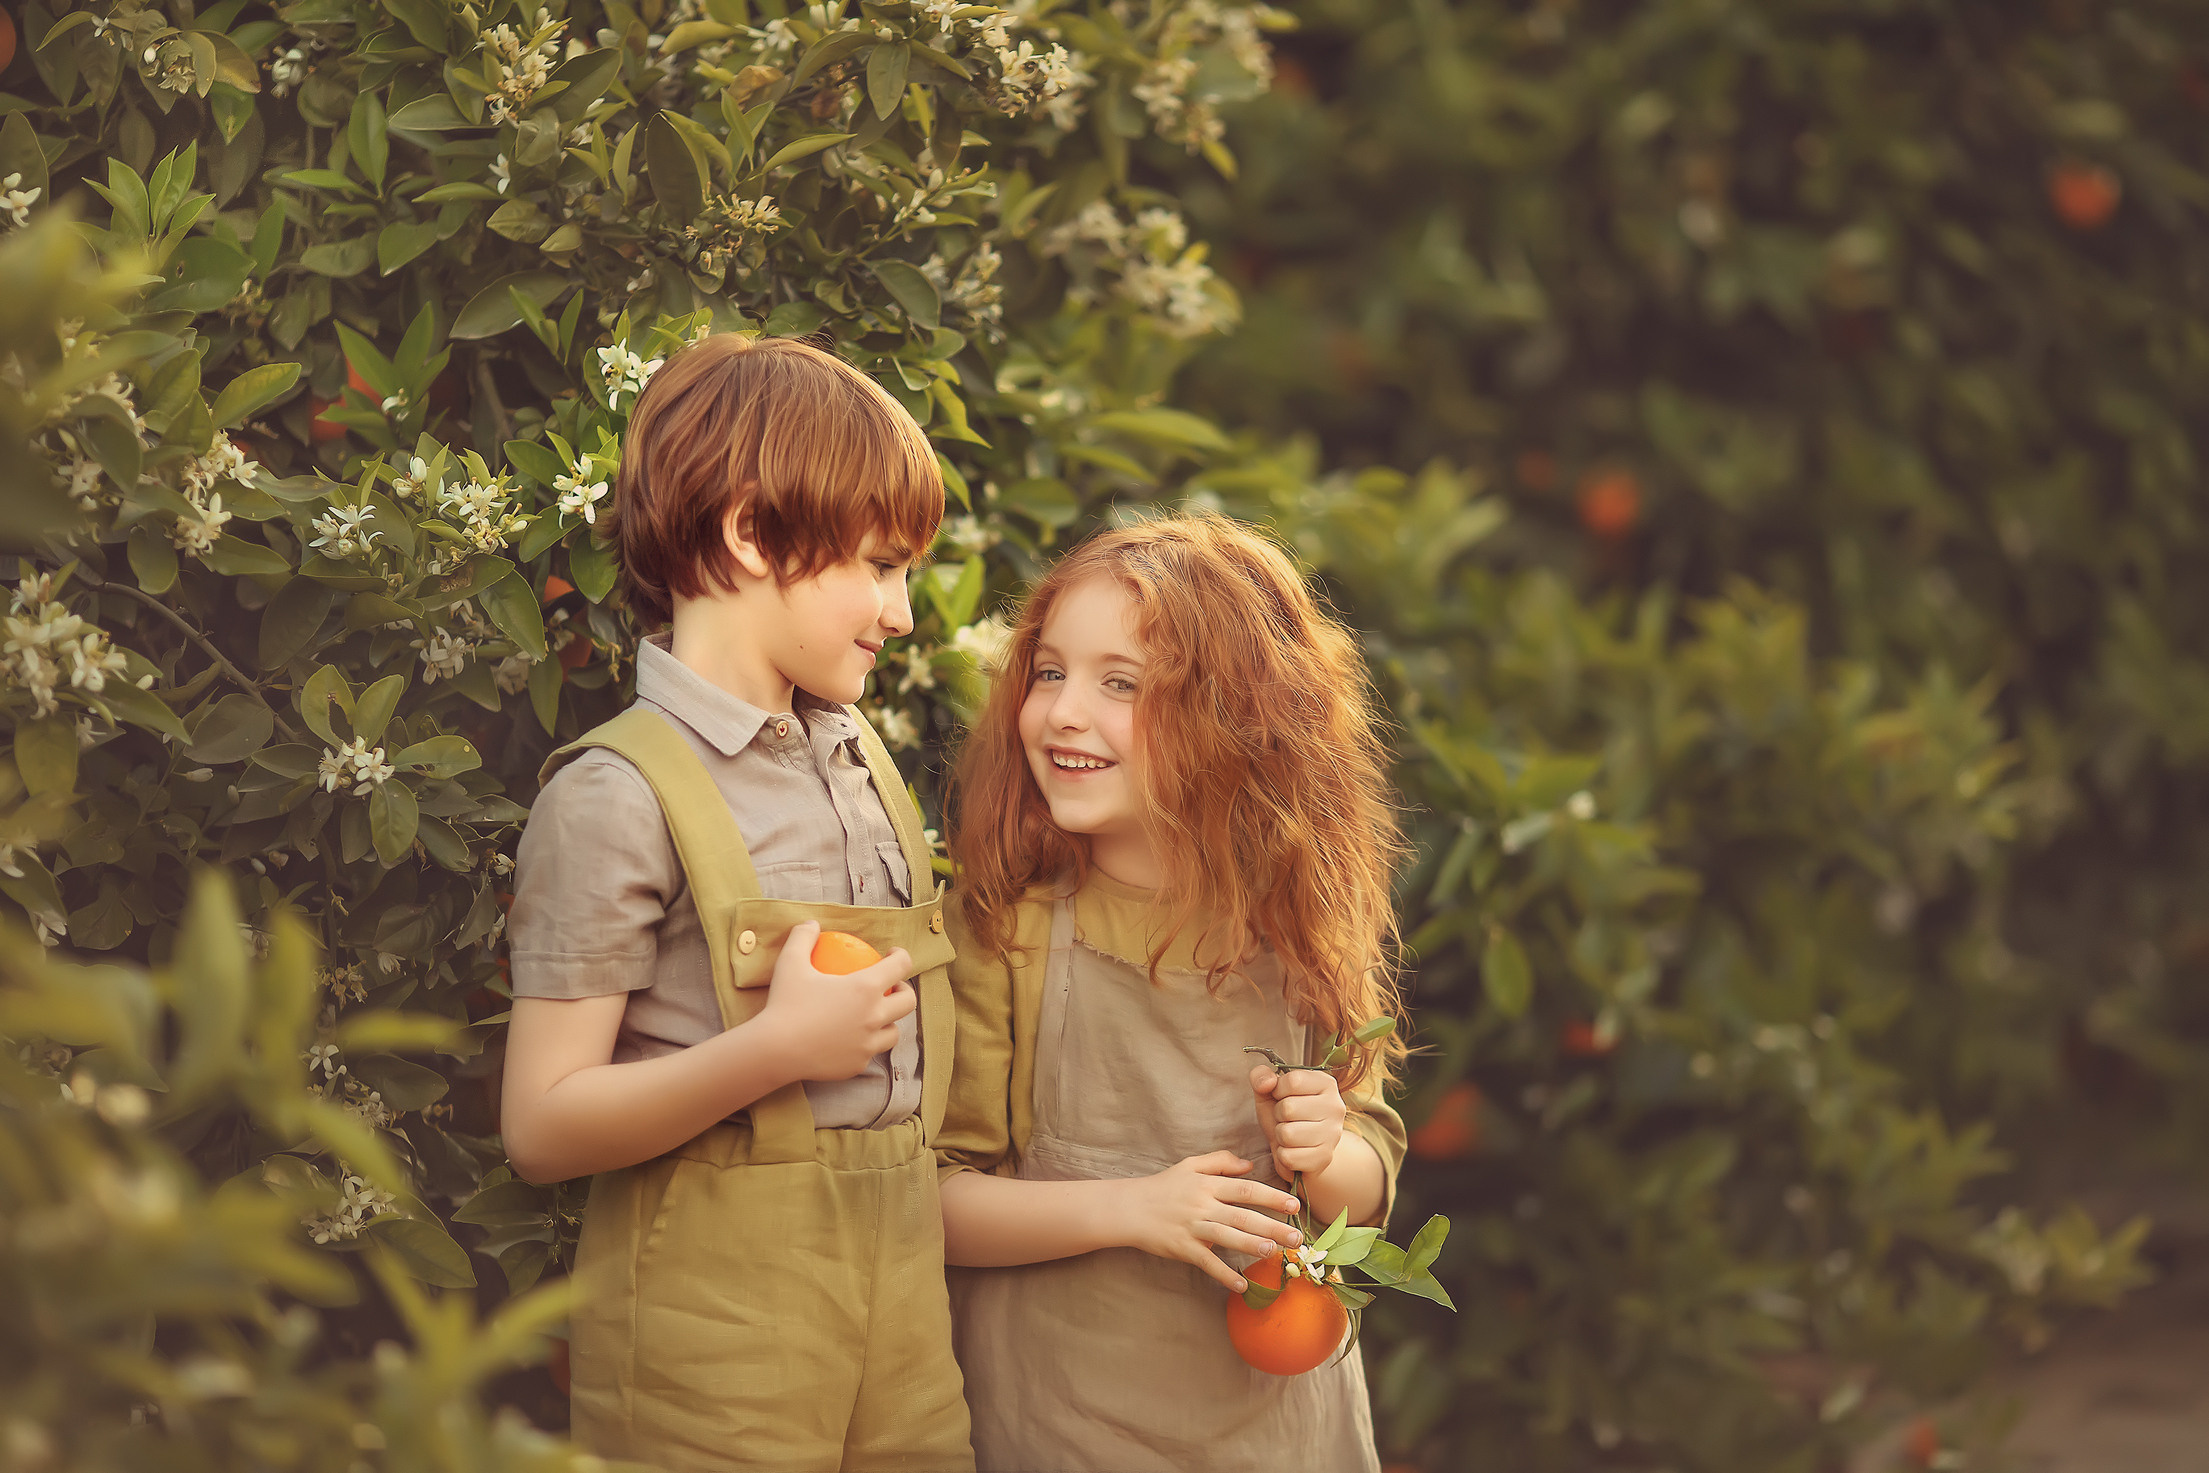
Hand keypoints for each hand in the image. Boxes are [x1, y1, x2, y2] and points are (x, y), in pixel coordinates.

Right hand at [754, 920, 915, 1081]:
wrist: (775, 1051)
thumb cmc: (785, 1004)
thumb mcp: (790, 963)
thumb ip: (803, 937)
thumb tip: (811, 924)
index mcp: (866, 988)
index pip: (901, 966)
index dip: (902, 956)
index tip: (892, 954)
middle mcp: (874, 1016)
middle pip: (908, 1002)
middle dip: (904, 990)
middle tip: (890, 986)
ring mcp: (868, 1044)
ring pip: (893, 1032)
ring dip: (888, 1021)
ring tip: (874, 1016)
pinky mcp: (857, 1065)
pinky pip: (869, 1052)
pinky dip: (865, 1044)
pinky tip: (852, 1039)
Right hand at [1110, 1151, 1303, 1292]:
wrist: (1130, 1208)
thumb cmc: (1163, 1186)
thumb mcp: (1190, 1165)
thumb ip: (1221, 1161)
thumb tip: (1250, 1166)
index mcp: (1208, 1184)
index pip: (1246, 1189)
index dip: (1271, 1197)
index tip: (1293, 1205)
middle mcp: (1203, 1205)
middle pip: (1243, 1215)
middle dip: (1272, 1226)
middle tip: (1296, 1236)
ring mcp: (1193, 1227)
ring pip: (1227, 1237)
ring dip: (1252, 1245)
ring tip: (1274, 1252)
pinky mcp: (1183, 1248)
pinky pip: (1206, 1262)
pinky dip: (1224, 1274)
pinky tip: (1241, 1285)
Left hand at [1251, 1063, 1346, 1179]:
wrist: (1300, 1147)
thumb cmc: (1285, 1114)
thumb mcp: (1269, 1091)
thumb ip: (1261, 1076)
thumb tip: (1267, 1083)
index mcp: (1325, 1084)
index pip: (1293, 1080)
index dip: (1278, 1091)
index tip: (1283, 1097)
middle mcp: (1335, 1107)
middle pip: (1289, 1108)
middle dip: (1278, 1115)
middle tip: (1288, 1119)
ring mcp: (1333, 1134)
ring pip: (1287, 1134)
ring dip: (1280, 1136)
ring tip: (1290, 1133)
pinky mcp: (1325, 1158)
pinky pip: (1288, 1157)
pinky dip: (1283, 1155)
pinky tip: (1294, 1150)